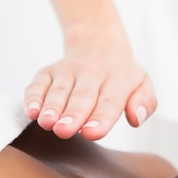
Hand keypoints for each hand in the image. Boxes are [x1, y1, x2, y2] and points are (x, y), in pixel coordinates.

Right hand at [24, 46, 156, 139]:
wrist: (99, 45)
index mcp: (118, 80)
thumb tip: (136, 118)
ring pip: (59, 90)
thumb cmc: (121, 76)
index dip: (101, 118)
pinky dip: (33, 97)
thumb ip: (145, 103)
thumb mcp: (142, 85)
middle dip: (73, 114)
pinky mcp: (47, 72)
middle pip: (82, 97)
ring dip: (51, 107)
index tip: (92, 133)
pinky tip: (32, 112)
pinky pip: (37, 84)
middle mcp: (92, 74)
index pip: (110, 101)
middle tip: (65, 131)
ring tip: (47, 123)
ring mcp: (67, 72)